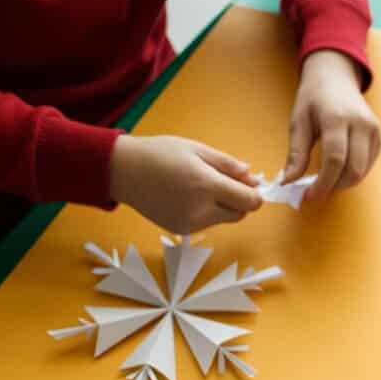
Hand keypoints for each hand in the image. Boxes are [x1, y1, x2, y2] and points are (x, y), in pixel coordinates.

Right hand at [109, 135, 262, 232]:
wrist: (125, 171)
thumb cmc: (160, 154)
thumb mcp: (197, 149)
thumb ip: (228, 165)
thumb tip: (251, 176)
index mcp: (207, 185)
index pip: (249, 202)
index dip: (255, 194)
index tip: (252, 185)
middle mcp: (201, 210)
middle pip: (239, 214)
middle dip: (239, 200)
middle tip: (226, 181)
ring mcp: (191, 224)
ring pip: (223, 219)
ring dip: (222, 206)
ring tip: (199, 185)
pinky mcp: (182, 230)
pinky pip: (206, 224)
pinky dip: (206, 212)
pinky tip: (187, 196)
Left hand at [283, 49, 380, 202]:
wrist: (335, 76)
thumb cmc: (314, 97)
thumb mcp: (298, 121)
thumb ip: (296, 153)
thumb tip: (289, 182)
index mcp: (337, 117)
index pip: (335, 160)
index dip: (323, 183)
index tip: (309, 195)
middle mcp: (360, 124)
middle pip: (352, 170)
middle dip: (333, 187)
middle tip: (315, 191)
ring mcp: (373, 130)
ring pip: (362, 172)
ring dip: (343, 184)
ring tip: (325, 181)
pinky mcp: (378, 137)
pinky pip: (367, 166)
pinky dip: (352, 175)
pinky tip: (338, 171)